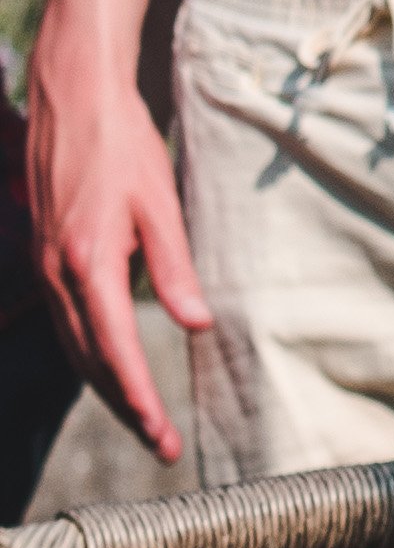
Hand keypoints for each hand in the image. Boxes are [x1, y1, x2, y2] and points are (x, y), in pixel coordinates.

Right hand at [25, 47, 208, 460]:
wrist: (73, 100)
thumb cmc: (124, 147)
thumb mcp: (162, 205)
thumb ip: (174, 268)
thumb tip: (196, 323)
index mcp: (89, 264)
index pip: (115, 351)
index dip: (139, 399)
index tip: (162, 435)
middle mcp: (58, 273)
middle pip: (89, 360)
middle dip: (126, 407)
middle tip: (162, 447)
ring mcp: (44, 266)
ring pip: (73, 344)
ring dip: (106, 386)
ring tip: (144, 422)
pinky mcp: (44, 256)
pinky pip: (65, 319)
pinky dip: (88, 353)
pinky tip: (110, 369)